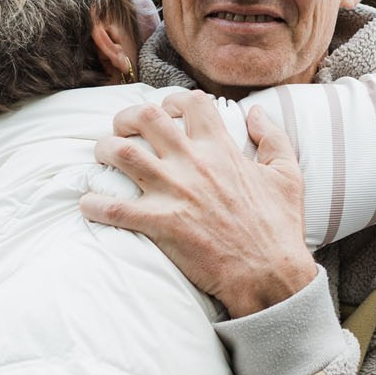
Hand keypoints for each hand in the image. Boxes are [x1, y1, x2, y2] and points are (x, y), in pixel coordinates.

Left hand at [82, 93, 317, 316]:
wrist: (270, 273)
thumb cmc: (278, 227)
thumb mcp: (287, 175)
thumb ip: (273, 138)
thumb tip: (256, 112)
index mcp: (221, 149)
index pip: (191, 103)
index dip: (174, 101)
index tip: (166, 112)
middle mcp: (194, 164)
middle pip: (146, 118)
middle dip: (125, 117)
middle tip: (120, 129)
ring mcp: (174, 193)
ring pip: (123, 154)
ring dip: (105, 150)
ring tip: (102, 157)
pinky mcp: (160, 224)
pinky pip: (115, 209)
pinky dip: (95, 205)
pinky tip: (88, 204)